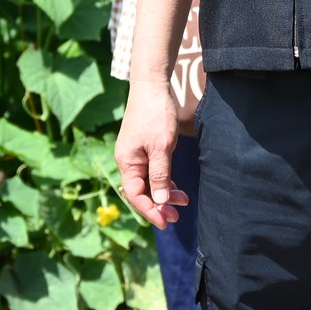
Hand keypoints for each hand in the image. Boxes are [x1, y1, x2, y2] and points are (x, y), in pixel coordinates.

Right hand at [114, 82, 189, 229]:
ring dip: (164, 193)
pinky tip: (176, 188)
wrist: (152, 86)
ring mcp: (136, 155)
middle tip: (177, 218)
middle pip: (142, 191)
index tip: (165, 223)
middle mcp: (128, 161)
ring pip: (149, 182)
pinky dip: (164, 181)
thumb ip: (160, 175)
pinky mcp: (145, 149)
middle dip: (159, 206)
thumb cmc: (155, 115)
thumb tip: (160, 201)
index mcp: (127, 162)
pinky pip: (153, 172)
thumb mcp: (161, 147)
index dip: (150, 211)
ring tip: (184, 201)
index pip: (136, 195)